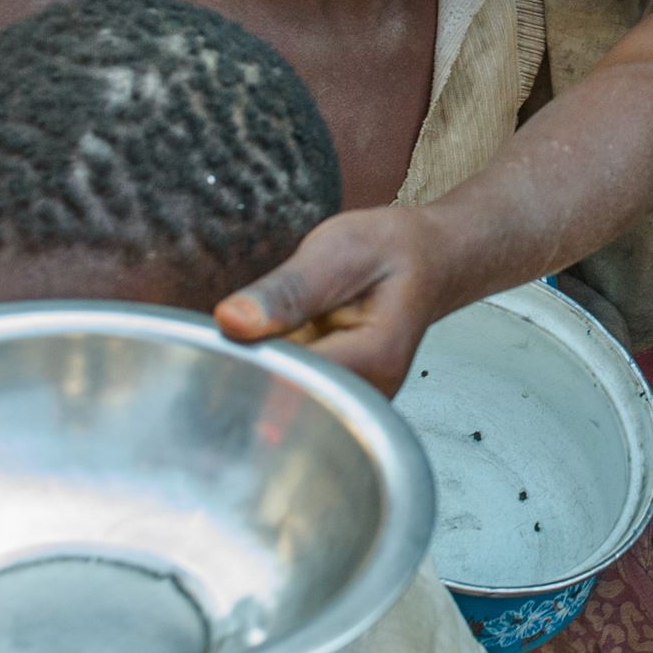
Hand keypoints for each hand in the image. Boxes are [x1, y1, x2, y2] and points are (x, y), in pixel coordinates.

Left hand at [215, 203, 445, 394]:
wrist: (427, 258)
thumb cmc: (391, 251)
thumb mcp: (336, 252)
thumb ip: (286, 291)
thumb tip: (232, 321)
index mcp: (373, 358)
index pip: (293, 380)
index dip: (250, 360)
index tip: (225, 337)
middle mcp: (370, 391)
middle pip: (288, 400)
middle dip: (249, 370)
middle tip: (232, 334)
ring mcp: (359, 399)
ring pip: (288, 401)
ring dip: (262, 371)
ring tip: (262, 333)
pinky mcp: (345, 396)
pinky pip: (297, 392)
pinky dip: (277, 369)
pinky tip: (275, 344)